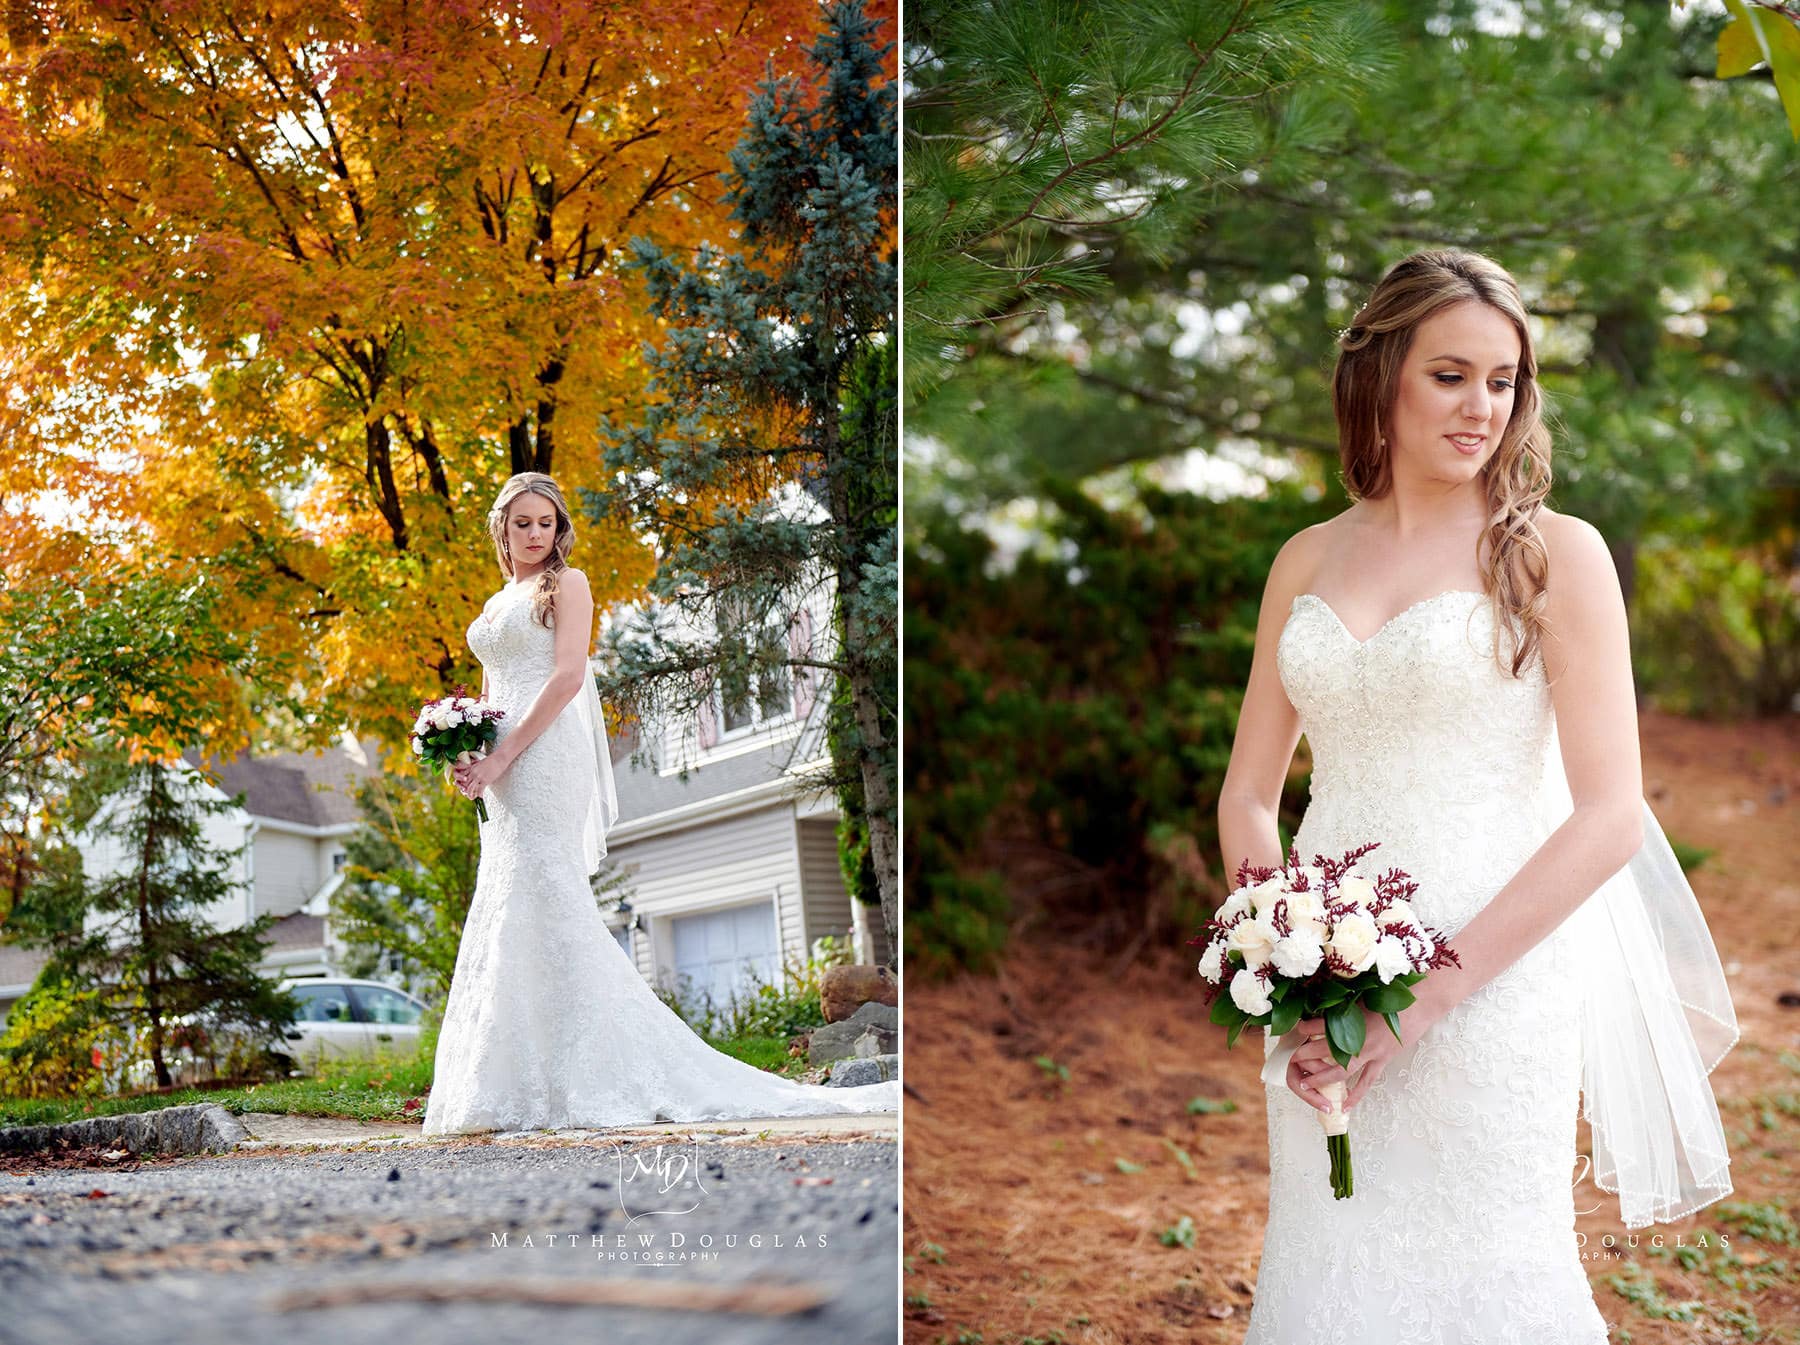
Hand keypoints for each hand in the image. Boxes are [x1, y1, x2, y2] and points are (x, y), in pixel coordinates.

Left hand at [452, 748, 509, 800]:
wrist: (500, 758)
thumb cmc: (493, 760)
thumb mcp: (482, 763)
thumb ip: (478, 768)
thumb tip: (479, 774)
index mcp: (472, 768)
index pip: (463, 777)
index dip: (463, 784)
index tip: (465, 788)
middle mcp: (473, 772)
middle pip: (465, 784)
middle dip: (465, 790)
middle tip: (468, 794)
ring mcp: (479, 776)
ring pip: (470, 788)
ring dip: (470, 795)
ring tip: (472, 798)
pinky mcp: (485, 780)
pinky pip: (479, 790)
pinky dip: (479, 795)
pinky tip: (481, 796)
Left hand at [1286, 997, 1444, 1113]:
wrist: (1418, 1004)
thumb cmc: (1390, 996)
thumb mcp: (1362, 997)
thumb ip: (1343, 1007)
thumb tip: (1323, 1010)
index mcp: (1351, 1019)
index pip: (1318, 1026)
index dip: (1304, 1028)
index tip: (1294, 1029)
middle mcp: (1358, 1038)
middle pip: (1324, 1050)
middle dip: (1306, 1055)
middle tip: (1291, 1060)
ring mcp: (1371, 1053)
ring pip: (1341, 1071)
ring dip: (1322, 1078)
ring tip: (1305, 1084)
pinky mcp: (1382, 1061)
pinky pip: (1366, 1082)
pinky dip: (1355, 1095)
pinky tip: (1343, 1106)